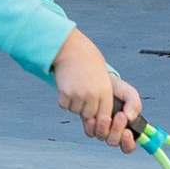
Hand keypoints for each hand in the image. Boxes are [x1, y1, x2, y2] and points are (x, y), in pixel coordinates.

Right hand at [53, 29, 143, 144]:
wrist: (72, 50)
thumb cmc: (89, 64)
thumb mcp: (103, 79)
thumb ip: (103, 97)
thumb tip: (101, 118)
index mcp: (105, 91)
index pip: (104, 116)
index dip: (99, 117)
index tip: (95, 114)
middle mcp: (93, 94)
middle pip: (88, 116)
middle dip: (84, 109)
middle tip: (82, 95)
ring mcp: (79, 94)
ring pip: (75, 111)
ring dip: (73, 103)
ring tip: (75, 87)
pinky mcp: (66, 93)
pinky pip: (64, 105)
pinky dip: (64, 99)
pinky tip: (67, 86)